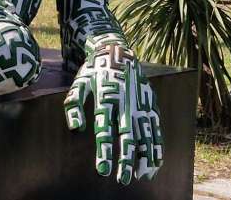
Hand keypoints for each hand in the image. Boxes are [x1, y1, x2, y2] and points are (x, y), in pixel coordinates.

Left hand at [64, 41, 162, 184]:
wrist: (117, 51)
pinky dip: (157, 145)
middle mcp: (126, 102)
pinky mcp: (151, 104)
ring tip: (142, 176)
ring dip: (145, 156)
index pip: (105, 130)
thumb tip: (76, 128)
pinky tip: (156, 163)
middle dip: (126, 159)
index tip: (103, 171)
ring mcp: (141, 103)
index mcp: (106, 98)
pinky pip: (156, 128)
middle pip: (127, 135)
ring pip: (145, 133)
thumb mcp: (78, 83)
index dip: (105, 151)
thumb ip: (73, 104)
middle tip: (123, 180)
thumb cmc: (93, 71)